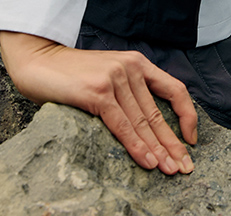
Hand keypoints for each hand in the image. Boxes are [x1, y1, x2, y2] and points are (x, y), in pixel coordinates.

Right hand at [0, 31, 196, 174]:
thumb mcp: (109, 75)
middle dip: (173, 143)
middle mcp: (131, 68)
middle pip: (158, 112)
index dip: (187, 114)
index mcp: (138, 63)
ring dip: (158, 150)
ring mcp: (115, 79)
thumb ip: (128, 92)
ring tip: (170, 170)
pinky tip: (147, 161)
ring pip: (142, 122)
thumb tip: (148, 127)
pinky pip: (123, 125)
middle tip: (185, 166)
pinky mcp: (98, 93)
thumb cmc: (73, 75)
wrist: (40, 60)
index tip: (191, 138)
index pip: (174, 89)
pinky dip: (136, 146)